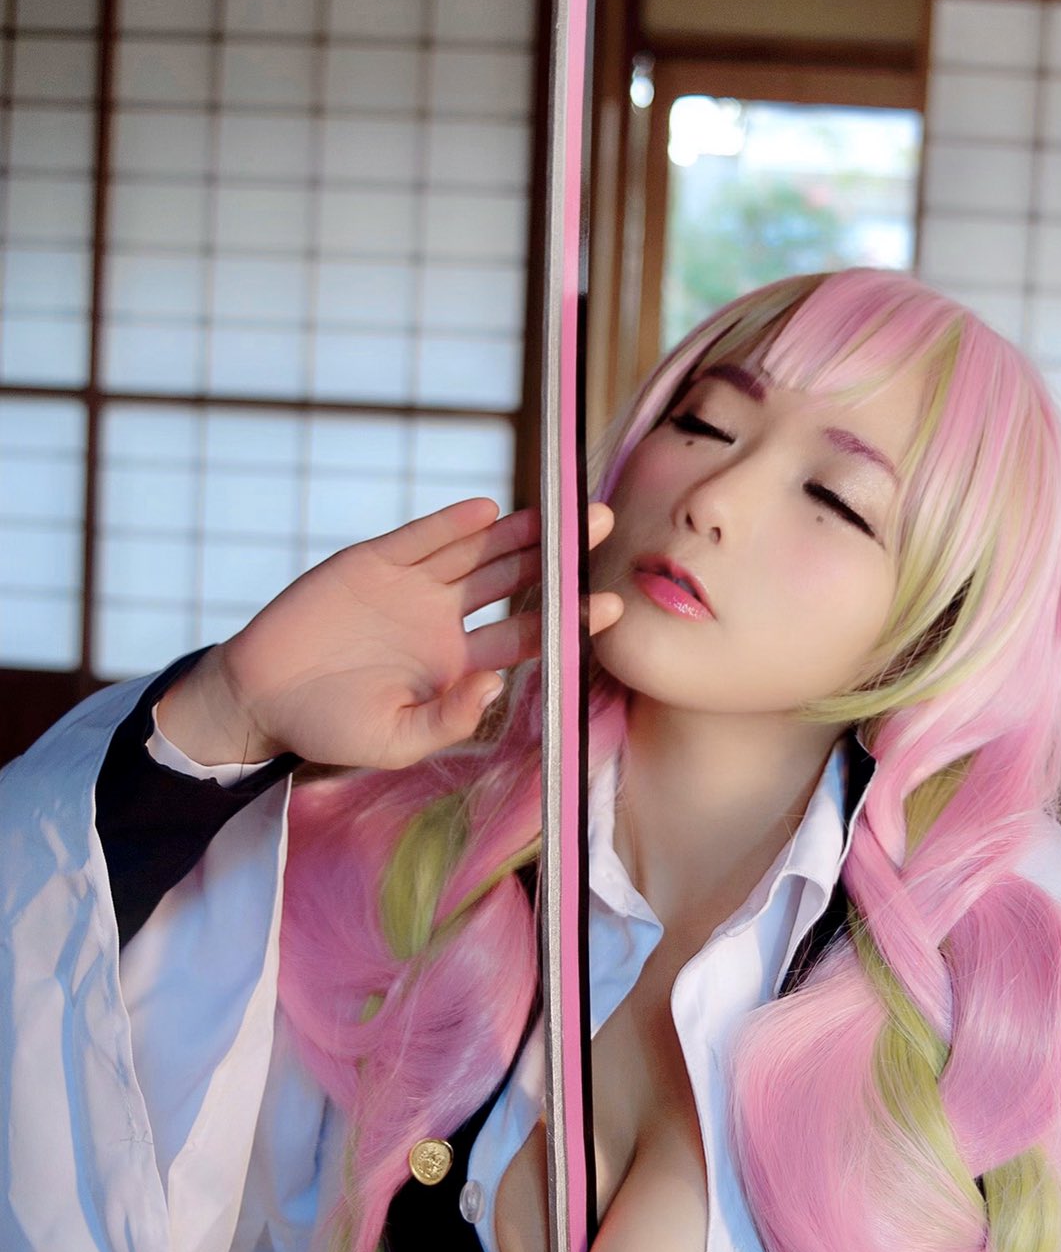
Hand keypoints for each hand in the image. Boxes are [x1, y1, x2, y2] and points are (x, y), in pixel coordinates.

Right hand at [156, 500, 622, 769]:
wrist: (259, 697)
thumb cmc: (329, 728)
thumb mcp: (394, 741)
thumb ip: (448, 719)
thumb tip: (496, 682)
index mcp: (460, 663)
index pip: (529, 635)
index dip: (568, 618)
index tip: (611, 604)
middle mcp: (445, 619)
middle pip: (516, 579)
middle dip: (558, 556)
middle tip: (603, 525)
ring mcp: (411, 586)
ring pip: (477, 551)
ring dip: (519, 530)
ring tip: (561, 511)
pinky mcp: (373, 562)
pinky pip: (420, 538)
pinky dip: (452, 524)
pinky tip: (487, 510)